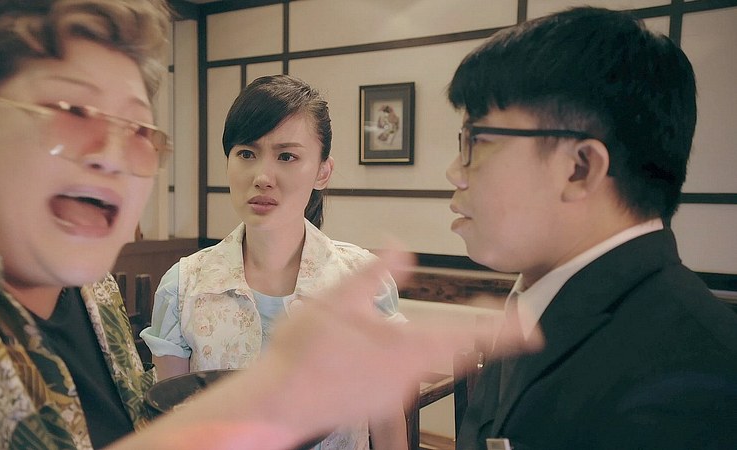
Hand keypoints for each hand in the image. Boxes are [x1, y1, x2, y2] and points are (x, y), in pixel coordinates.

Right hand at [118, 248, 540, 449]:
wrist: (277, 402)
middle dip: (476, 339)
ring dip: (431, 350)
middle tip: (501, 326)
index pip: (468, 337)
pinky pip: (400, 382)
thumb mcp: (338, 299)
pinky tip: (378, 356)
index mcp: (406, 348)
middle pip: (452, 355)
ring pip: (423, 367)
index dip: (503, 331)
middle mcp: (407, 377)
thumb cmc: (304, 352)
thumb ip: (376, 272)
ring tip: (431, 334)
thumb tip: (402, 247)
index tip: (532, 328)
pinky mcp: (376, 407)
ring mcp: (392, 396)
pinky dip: (402, 364)